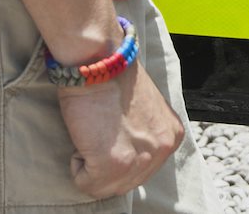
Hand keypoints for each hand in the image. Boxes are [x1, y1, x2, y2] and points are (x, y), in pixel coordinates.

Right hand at [56, 62, 183, 199]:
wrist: (99, 60)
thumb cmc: (113, 77)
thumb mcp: (145, 109)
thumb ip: (144, 134)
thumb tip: (127, 153)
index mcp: (171, 135)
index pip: (142, 169)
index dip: (118, 157)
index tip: (108, 137)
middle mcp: (162, 149)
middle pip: (126, 183)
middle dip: (104, 167)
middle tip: (95, 138)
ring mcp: (140, 158)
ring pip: (105, 188)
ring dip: (90, 166)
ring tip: (90, 135)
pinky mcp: (114, 163)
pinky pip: (86, 183)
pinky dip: (77, 165)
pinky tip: (84, 137)